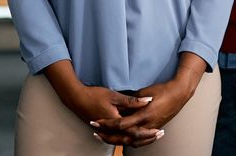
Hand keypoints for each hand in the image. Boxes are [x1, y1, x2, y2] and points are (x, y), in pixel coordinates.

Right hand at [42, 60, 156, 145]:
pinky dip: (128, 138)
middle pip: (132, 139)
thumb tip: (148, 100)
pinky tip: (135, 135)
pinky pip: (118, 138)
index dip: (148, 132)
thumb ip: (132, 101)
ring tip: (150, 136)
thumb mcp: (114, 96)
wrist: (77, 99)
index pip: (135, 131)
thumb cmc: (95, 95)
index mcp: (116, 122)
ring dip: (138, 139)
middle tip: (158, 134)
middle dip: (146, 138)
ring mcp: (107, 132)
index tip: (159, 129)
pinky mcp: (105, 130)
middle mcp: (112, 130)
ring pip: (125, 140)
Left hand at [92, 53, 204, 146]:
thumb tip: (119, 106)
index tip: (96, 122)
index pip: (121, 123)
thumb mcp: (144, 92)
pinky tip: (124, 140)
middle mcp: (147, 125)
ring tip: (107, 138)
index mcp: (143, 115)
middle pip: (124, 137)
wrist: (179, 94)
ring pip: (132, 142)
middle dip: (109, 136)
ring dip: (118, 141)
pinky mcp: (155, 128)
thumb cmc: (162, 90)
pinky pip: (141, 140)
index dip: (107, 124)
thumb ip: (131, 101)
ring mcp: (151, 128)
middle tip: (97, 134)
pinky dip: (131, 141)